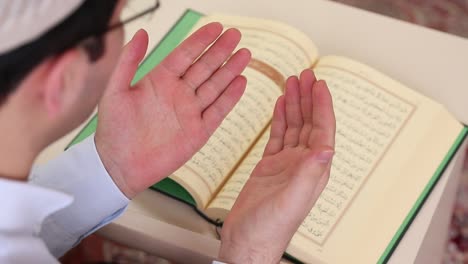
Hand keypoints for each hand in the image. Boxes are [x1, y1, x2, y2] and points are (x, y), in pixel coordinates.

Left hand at [95, 23, 250, 197]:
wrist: (120, 166)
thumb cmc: (113, 130)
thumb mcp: (115, 91)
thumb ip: (129, 61)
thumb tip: (142, 32)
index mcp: (159, 80)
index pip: (185, 54)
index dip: (201, 40)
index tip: (216, 27)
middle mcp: (177, 93)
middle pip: (204, 67)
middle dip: (221, 51)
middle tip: (236, 35)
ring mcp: (190, 112)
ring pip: (215, 86)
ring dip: (230, 70)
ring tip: (244, 54)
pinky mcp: (198, 132)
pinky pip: (218, 111)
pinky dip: (230, 97)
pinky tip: (241, 82)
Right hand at [218, 70, 335, 262]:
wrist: (248, 242)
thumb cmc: (270, 229)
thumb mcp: (292, 200)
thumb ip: (309, 173)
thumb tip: (328, 147)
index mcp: (313, 171)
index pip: (322, 131)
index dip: (322, 106)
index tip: (319, 84)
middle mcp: (303, 165)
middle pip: (309, 124)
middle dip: (308, 98)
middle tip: (306, 75)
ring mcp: (286, 165)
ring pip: (293, 127)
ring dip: (295, 104)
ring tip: (292, 83)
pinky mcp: (269, 166)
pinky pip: (277, 136)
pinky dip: (279, 119)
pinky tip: (280, 105)